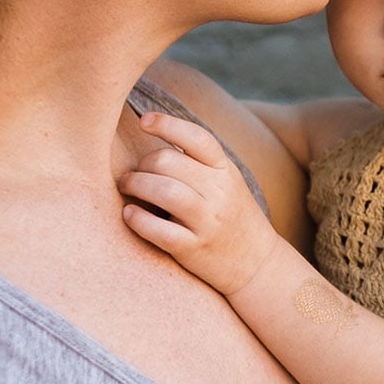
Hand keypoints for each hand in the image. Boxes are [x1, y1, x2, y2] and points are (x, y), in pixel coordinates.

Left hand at [118, 112, 277, 293]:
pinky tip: (129, 214)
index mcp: (225, 170)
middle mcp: (219, 191)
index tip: (144, 121)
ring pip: (163, 190)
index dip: (167, 124)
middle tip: (131, 174)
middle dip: (142, 164)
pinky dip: (137, 219)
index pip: (196, 137)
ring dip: (135, 184)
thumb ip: (198, 163)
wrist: (257, 263)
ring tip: (126, 187)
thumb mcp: (226, 182)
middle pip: (168, 161)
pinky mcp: (194, 248)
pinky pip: (159, 230)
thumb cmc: (232, 216)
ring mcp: (207, 221)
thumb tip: (156, 139)